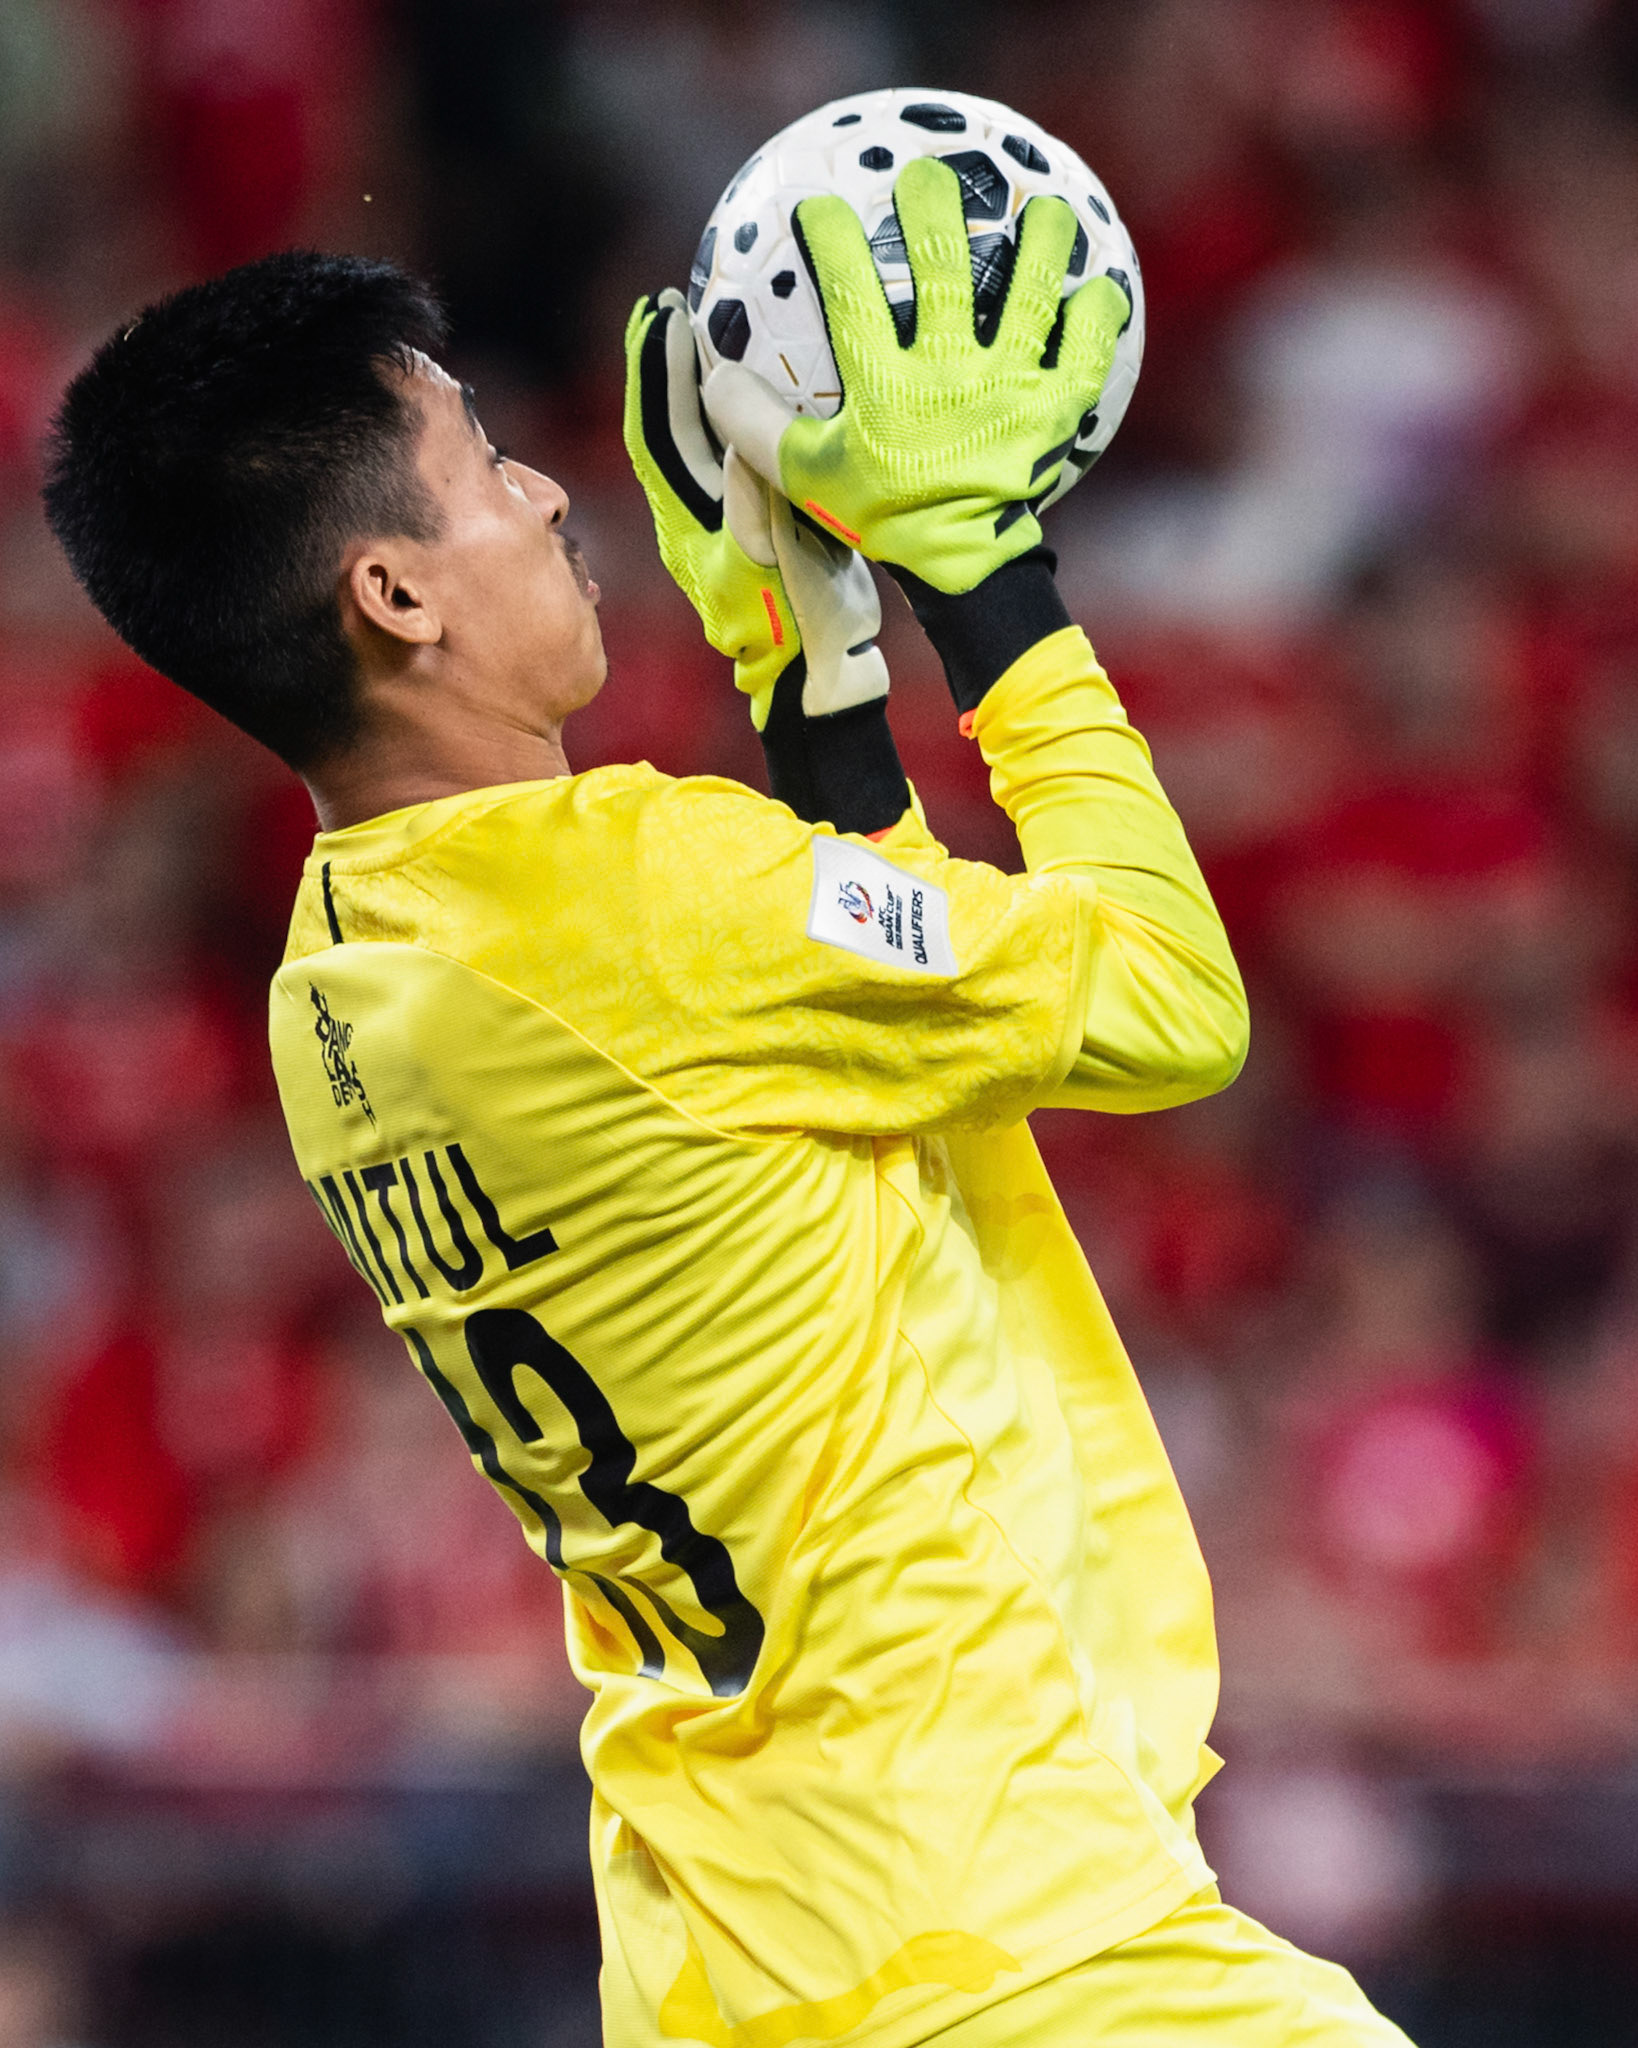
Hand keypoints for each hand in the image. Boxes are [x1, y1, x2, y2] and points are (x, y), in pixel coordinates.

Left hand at [623, 290, 887, 728]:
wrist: (819, 681)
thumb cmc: (794, 625)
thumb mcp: (771, 556)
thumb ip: (753, 493)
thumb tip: (737, 426)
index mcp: (689, 523)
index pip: (656, 431)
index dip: (654, 370)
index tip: (658, 313)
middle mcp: (698, 517)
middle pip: (670, 426)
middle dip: (668, 364)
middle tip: (674, 302)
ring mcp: (727, 524)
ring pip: (701, 439)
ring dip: (699, 384)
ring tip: (708, 328)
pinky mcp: (761, 528)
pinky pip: (739, 455)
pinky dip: (740, 414)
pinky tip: (760, 385)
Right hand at [702, 156, 1129, 596]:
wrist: (963, 568)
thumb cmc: (883, 519)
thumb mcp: (807, 481)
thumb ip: (757, 430)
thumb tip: (714, 379)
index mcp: (885, 385)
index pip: (850, 294)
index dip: (832, 241)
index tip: (819, 206)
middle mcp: (948, 371)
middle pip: (940, 267)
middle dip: (931, 209)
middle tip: (929, 175)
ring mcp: (1008, 387)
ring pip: (1028, 294)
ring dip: (1037, 243)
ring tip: (1044, 209)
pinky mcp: (1054, 411)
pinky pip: (1084, 354)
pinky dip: (1095, 319)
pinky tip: (1102, 288)